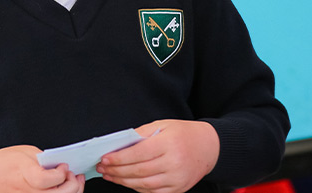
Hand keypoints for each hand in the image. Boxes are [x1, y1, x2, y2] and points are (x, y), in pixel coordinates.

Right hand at [0, 145, 84, 192]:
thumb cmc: (1, 163)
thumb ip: (45, 160)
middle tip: (73, 175)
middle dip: (73, 185)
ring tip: (73, 182)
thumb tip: (61, 166)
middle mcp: (28, 192)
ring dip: (71, 192)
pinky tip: (62, 189)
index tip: (64, 166)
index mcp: (25, 174)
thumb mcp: (25, 152)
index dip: (62, 173)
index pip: (50, 180)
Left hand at [97, 119, 219, 192]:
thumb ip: (141, 134)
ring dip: (123, 181)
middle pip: (139, 171)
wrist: (209, 147)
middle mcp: (174, 163)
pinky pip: (152, 192)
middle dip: (117, 171)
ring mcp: (176, 179)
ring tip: (110, 175)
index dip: (119, 158)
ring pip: (143, 185)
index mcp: (169, 143)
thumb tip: (119, 146)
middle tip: (103, 168)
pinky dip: (137, 188)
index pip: (139, 153)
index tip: (105, 158)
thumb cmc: (184, 134)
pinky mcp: (178, 189)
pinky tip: (127, 181)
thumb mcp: (163, 125)